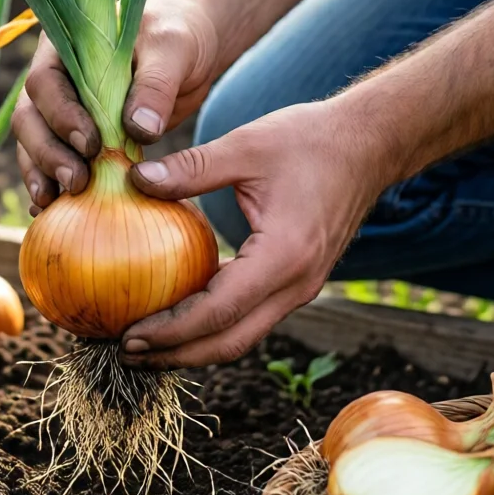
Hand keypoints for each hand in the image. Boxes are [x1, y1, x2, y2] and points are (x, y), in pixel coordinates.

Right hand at [13, 0, 221, 215]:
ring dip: (42, 175)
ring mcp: (62, 109)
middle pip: (29, 118)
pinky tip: (52, 211)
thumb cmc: (178, 35)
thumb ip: (155, 84)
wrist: (189, 48)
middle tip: (76, 182)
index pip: (44, 81)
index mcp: (65, 45)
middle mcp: (54, 78)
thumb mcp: (173, 49)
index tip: (92, 144)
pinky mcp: (77, 137)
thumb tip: (139, 128)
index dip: (60, 115)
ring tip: (55, 205)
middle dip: (46, 153)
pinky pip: (54, 162)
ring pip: (34, 144)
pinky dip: (51, 185)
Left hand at [119, 100, 384, 367]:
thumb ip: (190, 168)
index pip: (219, 312)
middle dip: (177, 354)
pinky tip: (180, 313)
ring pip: (242, 336)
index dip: (171, 330)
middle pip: (230, 342)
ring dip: (194, 346)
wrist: (368, 144)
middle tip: (126, 352)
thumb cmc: (309, 139)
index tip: (129, 335)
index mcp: (284, 256)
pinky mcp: (298, 281)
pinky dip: (214, 325)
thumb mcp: (245, 145)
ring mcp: (301, 288)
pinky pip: (251, 316)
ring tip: (146, 343)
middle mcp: (296, 284)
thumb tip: (135, 179)